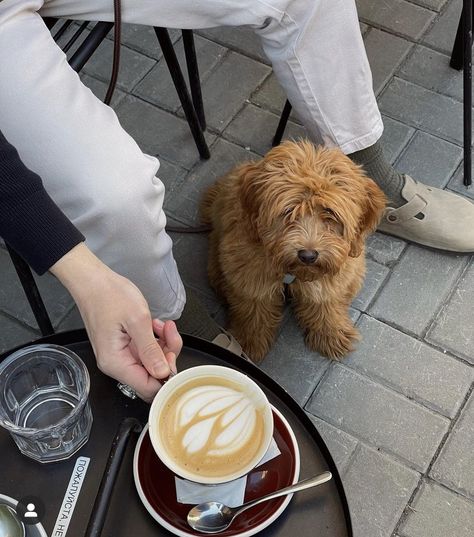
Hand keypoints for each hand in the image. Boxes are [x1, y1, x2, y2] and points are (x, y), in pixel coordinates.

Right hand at [50, 244, 182, 401]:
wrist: (94, 281)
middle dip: (167, 357)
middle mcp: (116, 363)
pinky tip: (155, 326)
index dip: (166, 376)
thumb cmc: (110, 295)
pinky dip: (155, 339)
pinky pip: (146, 351)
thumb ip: (150, 349)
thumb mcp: (137, 320)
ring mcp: (120, 355)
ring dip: (163, 345)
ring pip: (152, 362)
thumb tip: (162, 372)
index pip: (147, 388)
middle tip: (170, 335)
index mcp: (115, 362)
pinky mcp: (125, 346)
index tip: (173, 356)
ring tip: (163, 326)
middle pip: (151, 376)